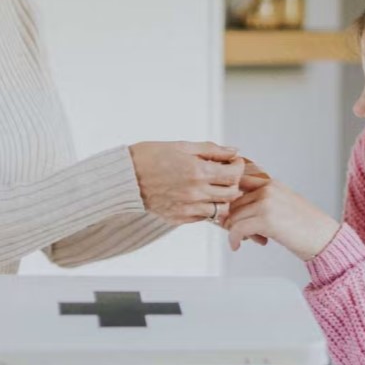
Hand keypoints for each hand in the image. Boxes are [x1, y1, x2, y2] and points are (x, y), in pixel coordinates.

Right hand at [128, 141, 243, 224]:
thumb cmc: (151, 156)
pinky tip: (200, 196)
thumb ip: (211, 150)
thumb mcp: (183, 146)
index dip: (238, 167)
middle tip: (226, 174)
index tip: (233, 162)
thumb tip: (233, 151)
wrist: (125, 177)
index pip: (234, 175)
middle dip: (233, 183)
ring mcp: (188, 208)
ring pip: (221, 210)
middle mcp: (196, 192)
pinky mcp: (179, 219)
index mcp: (198, 171)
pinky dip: (207, 208)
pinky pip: (204, 218)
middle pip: (232, 194)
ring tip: (214, 187)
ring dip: (222, 198)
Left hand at [224, 175, 340, 260]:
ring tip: (249, 240)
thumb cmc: (305, 226)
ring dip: (235, 231)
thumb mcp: (282, 205)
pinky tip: (236, 246)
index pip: (238, 183)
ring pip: (233, 217)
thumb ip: (262, 202)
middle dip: (234, 220)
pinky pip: (237, 229)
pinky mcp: (266, 220)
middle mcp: (268, 189)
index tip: (228, 213)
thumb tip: (235, 211)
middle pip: (233, 203)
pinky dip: (233, 239)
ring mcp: (266, 203)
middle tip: (244, 233)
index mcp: (271, 183)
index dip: (229, 200)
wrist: (324, 238)